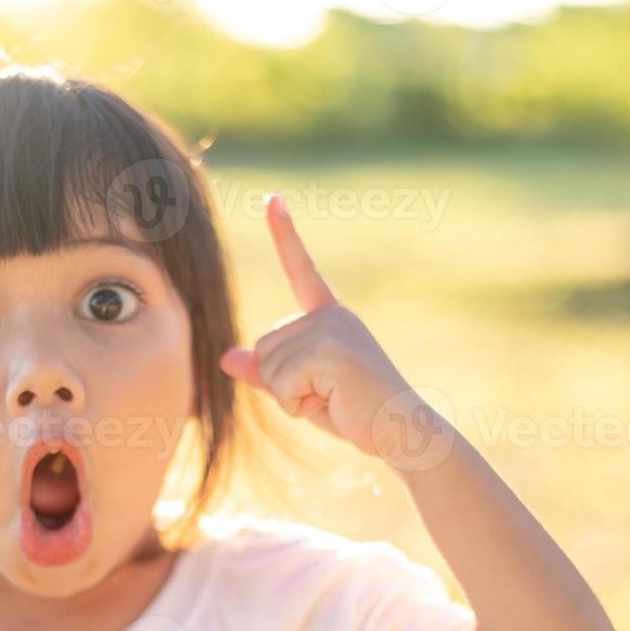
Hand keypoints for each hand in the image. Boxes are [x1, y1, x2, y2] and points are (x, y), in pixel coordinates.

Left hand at [219, 193, 425, 461]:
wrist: (403, 432)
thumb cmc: (356, 414)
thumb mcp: (303, 391)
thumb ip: (268, 373)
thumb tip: (226, 358)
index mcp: (328, 316)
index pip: (301, 270)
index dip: (285, 233)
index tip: (273, 198)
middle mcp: (330, 314)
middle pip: (264, 348)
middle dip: (283, 385)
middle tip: (329, 395)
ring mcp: (331, 328)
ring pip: (270, 369)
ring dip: (292, 397)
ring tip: (335, 398)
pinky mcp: (330, 350)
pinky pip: (282, 384)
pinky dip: (298, 405)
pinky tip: (335, 402)